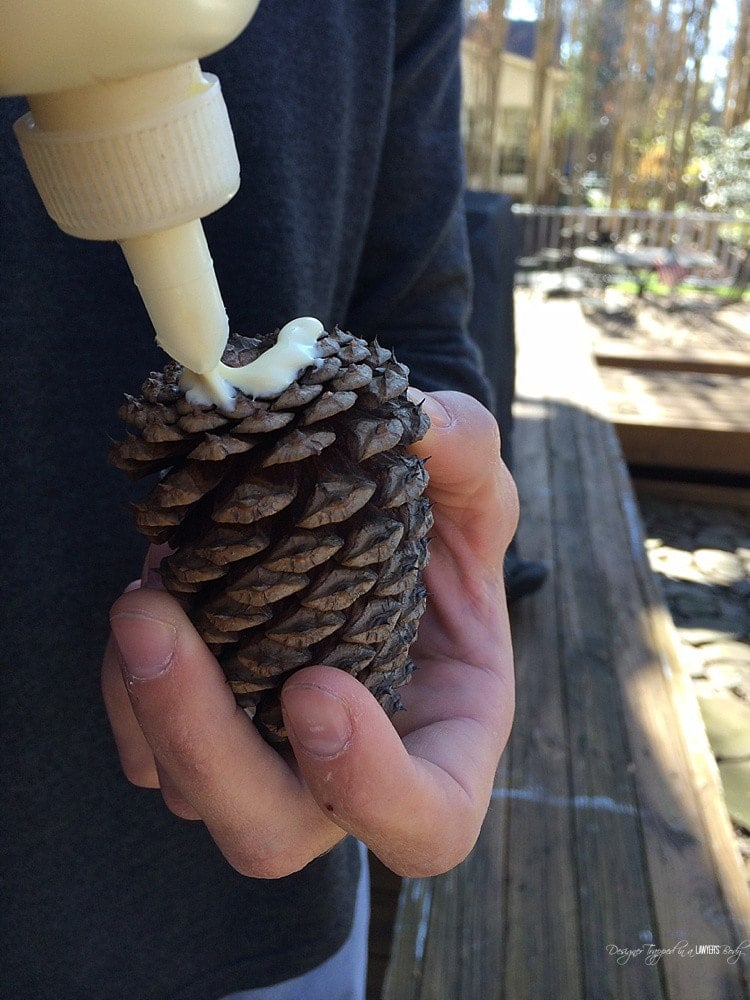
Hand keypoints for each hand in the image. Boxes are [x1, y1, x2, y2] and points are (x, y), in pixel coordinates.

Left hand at [101, 390, 517, 877]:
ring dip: (148, 701)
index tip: (316, 687)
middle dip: (203, 743)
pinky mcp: (206, 737)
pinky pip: (143, 752)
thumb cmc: (440, 536)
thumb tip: (419, 422)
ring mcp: (267, 764)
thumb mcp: (473, 490)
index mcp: (443, 741)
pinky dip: (125, 690)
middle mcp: (346, 778)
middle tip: (158, 624)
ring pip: (186, 795)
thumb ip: (468, 454)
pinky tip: (146, 601)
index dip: (371, 787)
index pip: (426, 824)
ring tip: (146, 595)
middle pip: (270, 832)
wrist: (370, 536)